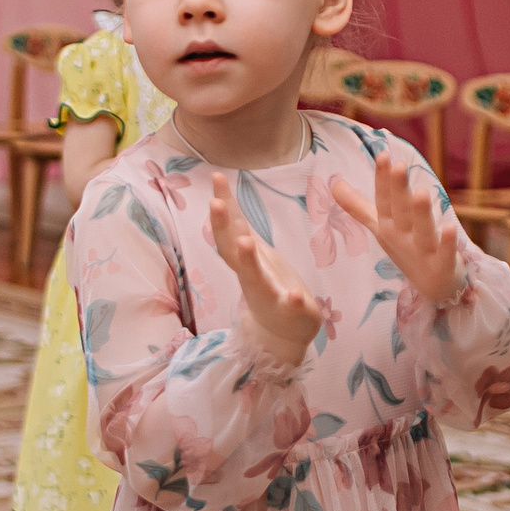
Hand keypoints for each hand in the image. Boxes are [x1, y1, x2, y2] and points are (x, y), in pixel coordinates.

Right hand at [209, 172, 324, 361]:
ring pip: (255, 277)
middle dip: (223, 227)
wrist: (280, 334)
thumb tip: (221, 195)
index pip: (231, 227)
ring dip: (248, 261)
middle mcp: (251, 274)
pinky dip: (290, 301)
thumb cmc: (267, 285)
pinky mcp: (290, 313)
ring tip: (245, 242)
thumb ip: (238, 228)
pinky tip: (293, 295)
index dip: (223, 202)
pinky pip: (289, 307)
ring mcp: (269, 294)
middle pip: (232, 249)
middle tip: (216, 204)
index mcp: (246, 258)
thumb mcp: (252, 252)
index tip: (217, 176)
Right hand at [331, 153, 464, 304]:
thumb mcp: (381, 227)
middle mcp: (401, 238)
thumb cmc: (405, 249)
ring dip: (421, 214)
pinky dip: (446, 243)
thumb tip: (334, 184)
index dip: (383, 179)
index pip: (383, 200)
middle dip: (398, 191)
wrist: (432, 287)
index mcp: (388, 226)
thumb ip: (359, 207)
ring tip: (421, 192)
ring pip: (421, 231)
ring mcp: (421, 253)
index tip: (384, 155)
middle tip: (399, 166)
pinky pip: (444, 253)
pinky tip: (450, 227)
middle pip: (400, 212)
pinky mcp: (441, 265)